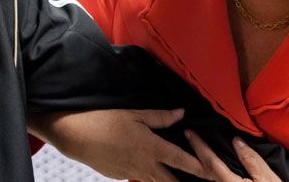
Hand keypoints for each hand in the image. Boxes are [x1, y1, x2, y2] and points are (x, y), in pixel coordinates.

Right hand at [28, 108, 209, 181]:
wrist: (76, 135)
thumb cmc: (105, 120)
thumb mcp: (134, 114)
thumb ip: (160, 117)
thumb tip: (181, 113)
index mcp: (151, 147)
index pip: (182, 161)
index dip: (200, 166)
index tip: (213, 171)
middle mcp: (144, 165)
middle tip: (201, 180)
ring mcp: (131, 173)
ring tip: (178, 179)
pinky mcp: (119, 176)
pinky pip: (139, 179)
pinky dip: (149, 177)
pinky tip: (151, 172)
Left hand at [185, 131, 280, 181]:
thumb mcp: (267, 178)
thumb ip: (251, 159)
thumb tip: (236, 140)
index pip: (210, 162)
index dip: (199, 146)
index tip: (189, 133)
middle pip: (202, 173)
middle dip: (190, 157)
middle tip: (183, 139)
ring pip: (206, 180)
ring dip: (196, 168)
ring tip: (189, 152)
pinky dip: (206, 175)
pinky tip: (203, 169)